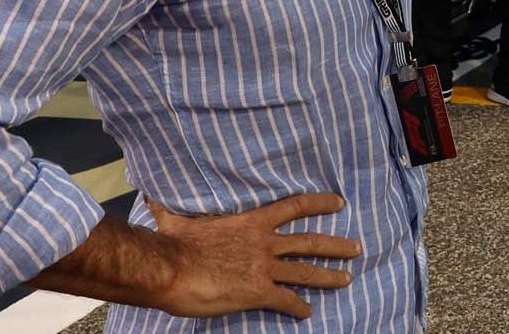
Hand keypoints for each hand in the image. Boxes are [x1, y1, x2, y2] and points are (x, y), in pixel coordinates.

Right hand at [147, 193, 359, 319]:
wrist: (170, 269)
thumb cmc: (173, 244)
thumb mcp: (174, 219)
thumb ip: (169, 208)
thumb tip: (150, 194)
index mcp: (251, 223)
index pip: (294, 207)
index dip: (319, 204)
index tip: (339, 203)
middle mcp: (265, 244)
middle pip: (310, 242)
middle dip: (336, 245)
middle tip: (357, 248)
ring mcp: (264, 269)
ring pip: (306, 272)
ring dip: (329, 276)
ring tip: (347, 279)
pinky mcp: (258, 293)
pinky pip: (286, 301)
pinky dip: (298, 307)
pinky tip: (307, 313)